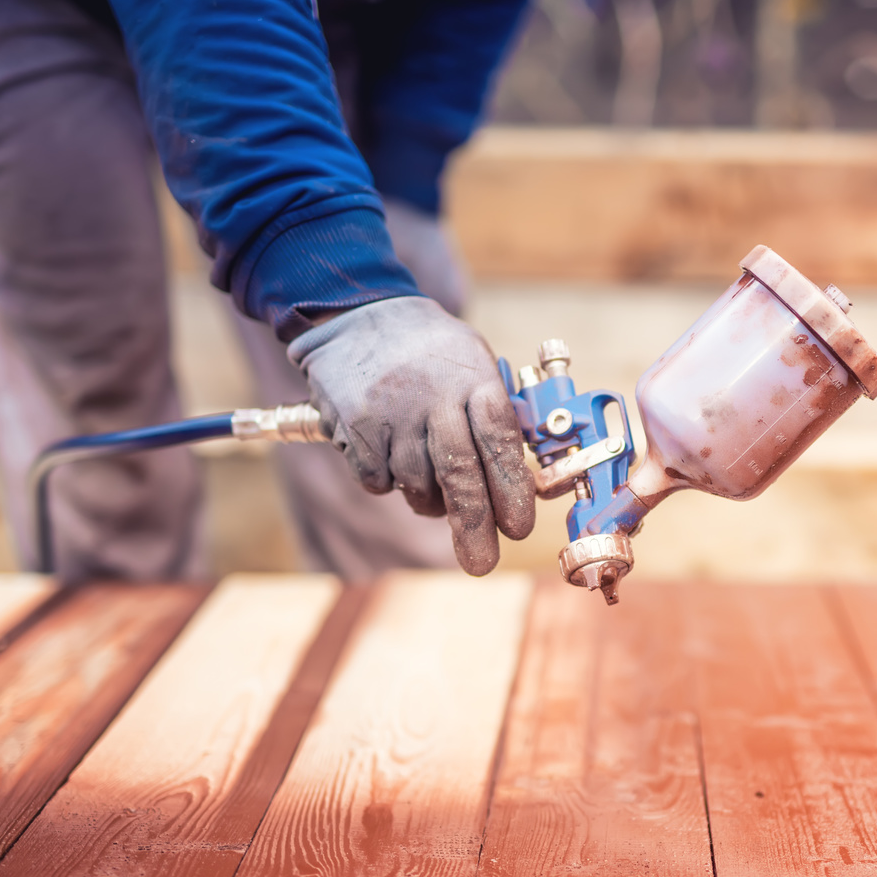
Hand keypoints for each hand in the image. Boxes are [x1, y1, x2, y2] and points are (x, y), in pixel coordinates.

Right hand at [287, 296, 534, 574]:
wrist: (358, 312)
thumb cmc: (431, 351)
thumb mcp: (475, 364)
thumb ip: (495, 418)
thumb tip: (521, 487)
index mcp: (475, 380)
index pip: (501, 443)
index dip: (512, 491)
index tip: (518, 528)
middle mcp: (435, 397)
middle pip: (460, 476)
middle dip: (474, 527)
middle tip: (481, 563)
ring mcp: (393, 413)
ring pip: (418, 486)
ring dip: (428, 497)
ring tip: (426, 469)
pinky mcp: (355, 427)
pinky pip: (379, 481)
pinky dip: (388, 481)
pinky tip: (390, 449)